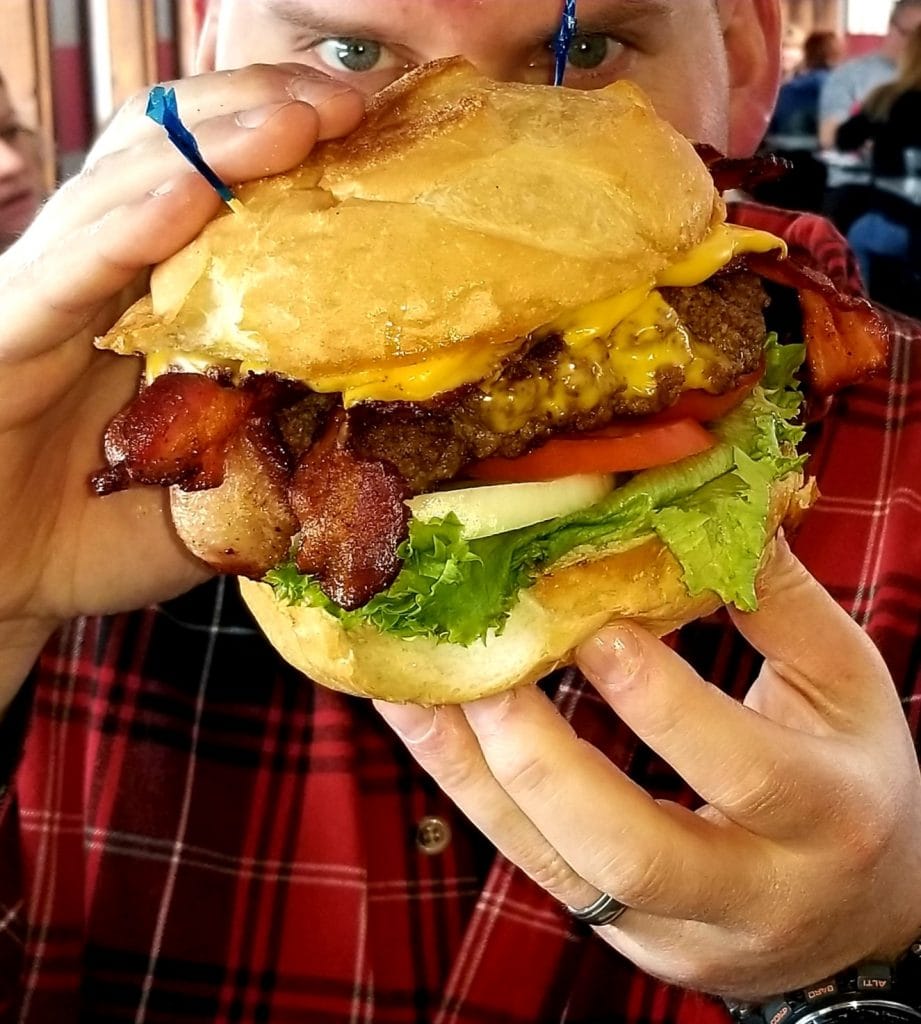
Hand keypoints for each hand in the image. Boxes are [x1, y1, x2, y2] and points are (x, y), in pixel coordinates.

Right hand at [0, 65, 362, 697]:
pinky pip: (72, 267)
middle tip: (350, 103)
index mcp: (164, 300)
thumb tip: (384, 418)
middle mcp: (109, 275)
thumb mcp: (227, 488)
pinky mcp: (10, 326)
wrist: (6, 585)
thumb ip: (285, 444)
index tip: (375, 134)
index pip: (226, 193)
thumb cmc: (108, 534)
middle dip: (266, 115)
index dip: (292, 152)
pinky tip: (190, 197)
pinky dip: (132, 227)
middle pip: (179, 156)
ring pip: (130, 187)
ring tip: (299, 119)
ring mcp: (56, 293)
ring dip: (216, 146)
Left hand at [375, 539, 920, 1000]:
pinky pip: (529, 862)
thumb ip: (774, 597)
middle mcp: (750, 892)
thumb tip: (706, 495)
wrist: (856, 919)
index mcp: (829, 815)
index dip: (661, 702)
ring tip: (413, 687)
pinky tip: (420, 720)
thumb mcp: (843, 682)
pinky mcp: (619, 933)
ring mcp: (672, 929)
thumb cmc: (854, 776)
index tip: (588, 622)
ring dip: (472, 775)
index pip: (743, 771)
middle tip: (478, 669)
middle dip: (542, 758)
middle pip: (631, 850)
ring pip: (556, 869)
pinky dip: (467, 788)